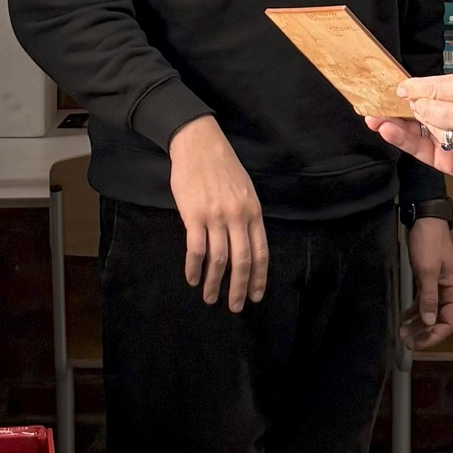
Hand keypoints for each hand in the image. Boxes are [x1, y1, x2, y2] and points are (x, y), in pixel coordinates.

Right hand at [168, 116, 267, 309]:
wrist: (199, 145)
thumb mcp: (246, 191)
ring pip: (219, 259)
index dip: (258, 278)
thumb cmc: (223, 168)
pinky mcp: (194, 215)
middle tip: (235, 307)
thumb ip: (248, 218)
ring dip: (214, 283)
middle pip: (242, 261)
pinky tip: (192, 279)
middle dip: (239, 288)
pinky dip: (194, 267)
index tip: (255, 296)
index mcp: (253, 213)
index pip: (261, 253)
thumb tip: (248, 246)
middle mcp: (238, 217)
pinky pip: (196, 249)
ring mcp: (216, 217)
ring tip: (210, 298)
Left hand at [381, 71, 452, 179]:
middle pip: (425, 111)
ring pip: (433, 132)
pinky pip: (448, 151)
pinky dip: (446, 143)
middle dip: (416, 107)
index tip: (403, 88)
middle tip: (412, 103)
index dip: (413, 88)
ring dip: (430, 126)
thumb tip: (431, 88)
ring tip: (441, 119)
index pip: (431, 88)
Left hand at [401, 217, 452, 349]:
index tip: (417, 344)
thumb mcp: (427, 271)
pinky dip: (414, 311)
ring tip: (402, 333)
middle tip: (405, 341)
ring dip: (417, 324)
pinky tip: (404, 317)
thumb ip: (428, 297)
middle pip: (439, 320)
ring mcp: (439, 287)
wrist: (425, 220)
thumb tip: (428, 322)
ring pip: (430, 313)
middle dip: (423, 333)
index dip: (434, 335)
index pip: (448, 322)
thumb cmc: (428, 244)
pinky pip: (423, 302)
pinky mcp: (428, 281)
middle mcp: (449, 291)